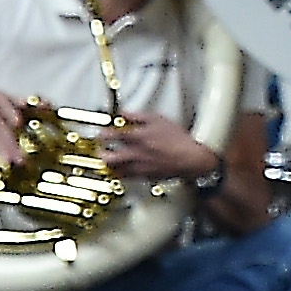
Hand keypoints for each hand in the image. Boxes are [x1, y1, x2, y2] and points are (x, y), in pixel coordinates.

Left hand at [98, 110, 220, 179]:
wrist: (191, 159)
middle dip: (101, 153)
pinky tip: (121, 170)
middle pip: (109, 157)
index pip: (112, 136)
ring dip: (108, 164)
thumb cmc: (178, 139)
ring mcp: (139, 167)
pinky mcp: (144, 176)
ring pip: (115, 169)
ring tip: (107, 161)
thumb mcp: (159, 119)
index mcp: (138, 137)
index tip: (101, 133)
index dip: (103, 134)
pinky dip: (120, 173)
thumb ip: (138, 115)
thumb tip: (125, 113)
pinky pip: (126, 177)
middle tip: (100, 149)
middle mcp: (135, 154)